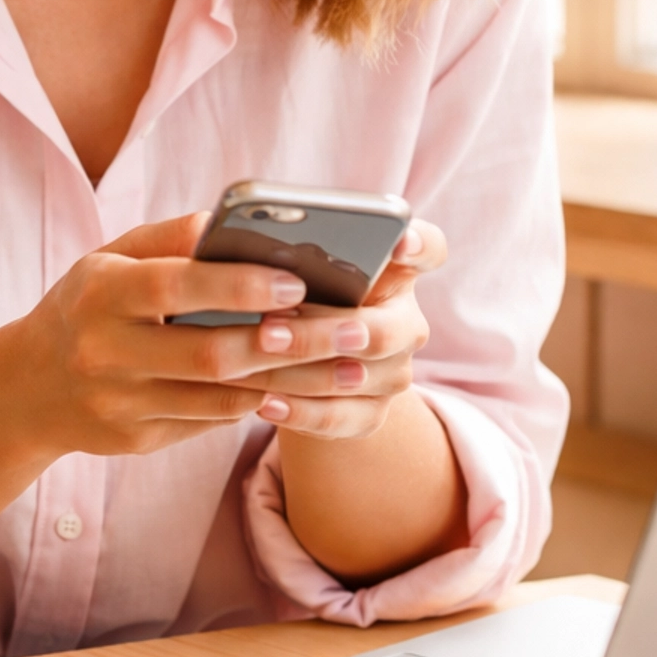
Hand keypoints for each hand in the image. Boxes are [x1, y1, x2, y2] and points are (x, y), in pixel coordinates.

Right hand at [14, 212, 428, 456]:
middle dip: (288, 342)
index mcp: (100, 293)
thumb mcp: (112, 258)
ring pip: (221, 398)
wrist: (28, 387)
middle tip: (353, 329)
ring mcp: (119, 405)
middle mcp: (105, 353)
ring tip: (351, 365)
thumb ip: (171, 239)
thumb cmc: (88, 304)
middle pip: (209, 354)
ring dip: (293, 381)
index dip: (236, 284)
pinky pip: (210, 421)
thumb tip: (236, 220)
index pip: (174, 285)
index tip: (296, 277)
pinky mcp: (137, 440)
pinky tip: (307, 388)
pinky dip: (260, 401)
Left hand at [250, 220, 446, 438]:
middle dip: (327, 329)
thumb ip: (278, 250)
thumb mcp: (284, 266)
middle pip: (388, 328)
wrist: (294, 360)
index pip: (428, 249)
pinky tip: (264, 402)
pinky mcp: (372, 412)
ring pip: (357, 375)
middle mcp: (405, 321)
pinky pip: (342, 418)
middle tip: (273, 327)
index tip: (397, 243)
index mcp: (394, 271)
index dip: (418, 246)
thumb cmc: (286, 294)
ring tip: (253, 358)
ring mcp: (394, 370)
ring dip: (300, 370)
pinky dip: (301, 412)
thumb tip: (228, 238)